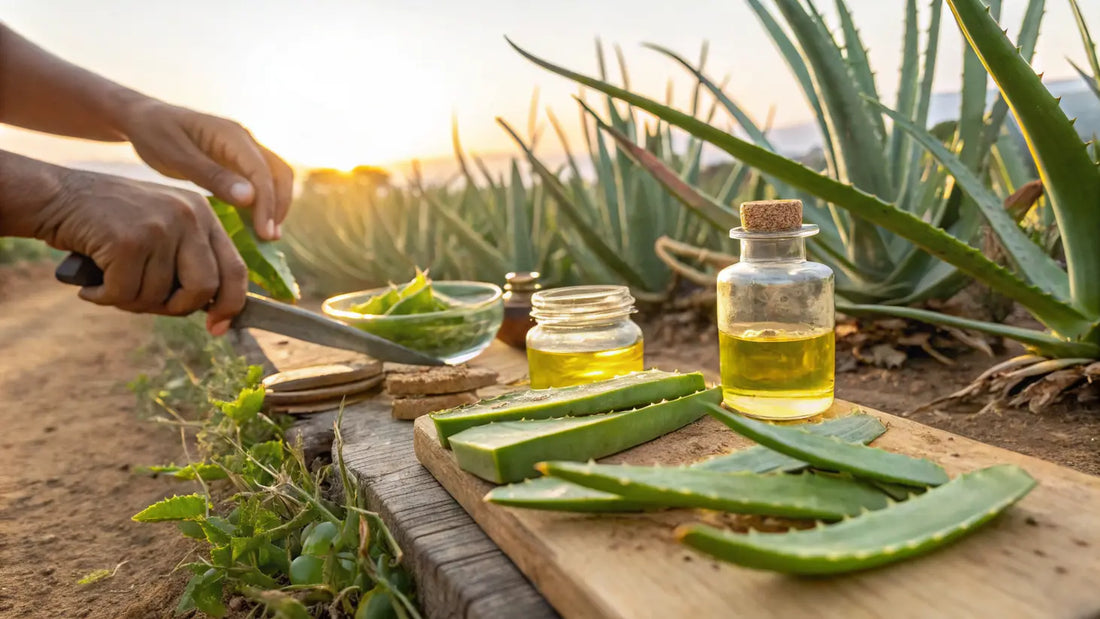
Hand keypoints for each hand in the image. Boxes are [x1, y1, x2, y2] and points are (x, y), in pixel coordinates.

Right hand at [36, 170, 247, 334]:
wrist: (55, 195)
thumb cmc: (107, 222)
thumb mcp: (161, 227)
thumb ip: (189, 259)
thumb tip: (215, 312)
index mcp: (202, 213)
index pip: (236, 269)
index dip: (230, 305)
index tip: (217, 327)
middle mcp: (188, 215)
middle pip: (205, 288)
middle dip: (176, 308)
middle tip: (143, 303)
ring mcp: (160, 226)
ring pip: (160, 295)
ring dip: (130, 302)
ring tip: (108, 284)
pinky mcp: (128, 240)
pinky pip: (125, 293)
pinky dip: (103, 298)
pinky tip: (90, 287)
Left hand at [117, 100, 292, 240]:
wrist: (142, 118)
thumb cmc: (154, 134)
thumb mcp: (176, 156)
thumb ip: (212, 176)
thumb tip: (250, 197)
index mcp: (232, 135)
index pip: (262, 172)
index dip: (268, 204)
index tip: (264, 233)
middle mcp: (245, 140)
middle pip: (279, 173)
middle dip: (278, 206)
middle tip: (269, 237)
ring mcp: (244, 149)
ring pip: (274, 177)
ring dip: (275, 205)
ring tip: (267, 235)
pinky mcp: (237, 160)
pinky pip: (261, 181)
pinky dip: (263, 202)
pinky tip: (255, 223)